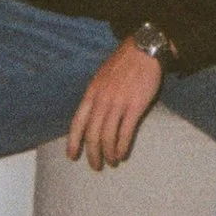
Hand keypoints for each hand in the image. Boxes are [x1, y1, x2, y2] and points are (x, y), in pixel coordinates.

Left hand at [66, 39, 163, 169]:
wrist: (143, 50)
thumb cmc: (122, 64)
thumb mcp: (100, 77)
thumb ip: (94, 96)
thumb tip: (90, 115)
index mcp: (91, 93)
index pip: (77, 123)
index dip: (73, 142)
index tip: (72, 156)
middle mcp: (101, 100)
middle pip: (91, 134)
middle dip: (92, 153)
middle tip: (96, 165)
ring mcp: (118, 103)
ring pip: (107, 136)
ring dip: (108, 153)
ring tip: (111, 162)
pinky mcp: (135, 106)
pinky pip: (125, 132)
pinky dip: (122, 146)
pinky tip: (123, 154)